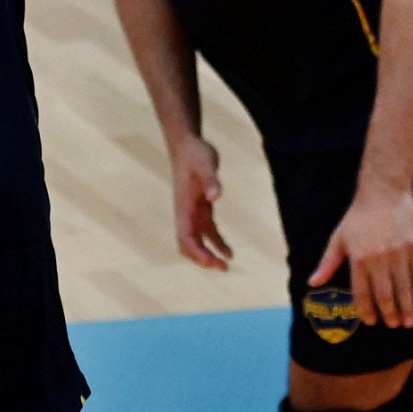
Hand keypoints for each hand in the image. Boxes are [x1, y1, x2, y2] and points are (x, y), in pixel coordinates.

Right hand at [171, 137, 231, 269]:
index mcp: (183, 207)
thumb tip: (215, 197)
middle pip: (189, 246)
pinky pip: (208, 232)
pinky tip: (229, 252)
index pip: (186, 238)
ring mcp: (192, 212)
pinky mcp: (201, 208)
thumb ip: (211, 179)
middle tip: (222, 267)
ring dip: (209, 255)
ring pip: (198, 242)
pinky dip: (216, 243)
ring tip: (227, 265)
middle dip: (203, 259)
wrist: (188, 144)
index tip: (213, 261)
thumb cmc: (195, 153)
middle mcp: (185, 214)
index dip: (197, 253)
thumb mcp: (206, 163)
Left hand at [310, 182, 412, 329]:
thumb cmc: (358, 216)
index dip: (367, 309)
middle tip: (394, 325)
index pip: (362, 292)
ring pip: (404, 286)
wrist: (383, 191)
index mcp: (359, 259)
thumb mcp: (338, 238)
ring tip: (409, 322)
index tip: (372, 321)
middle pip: (385, 293)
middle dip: (390, 313)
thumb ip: (328, 262)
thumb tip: (313, 282)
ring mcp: (399, 252)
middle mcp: (379, 259)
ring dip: (407, 306)